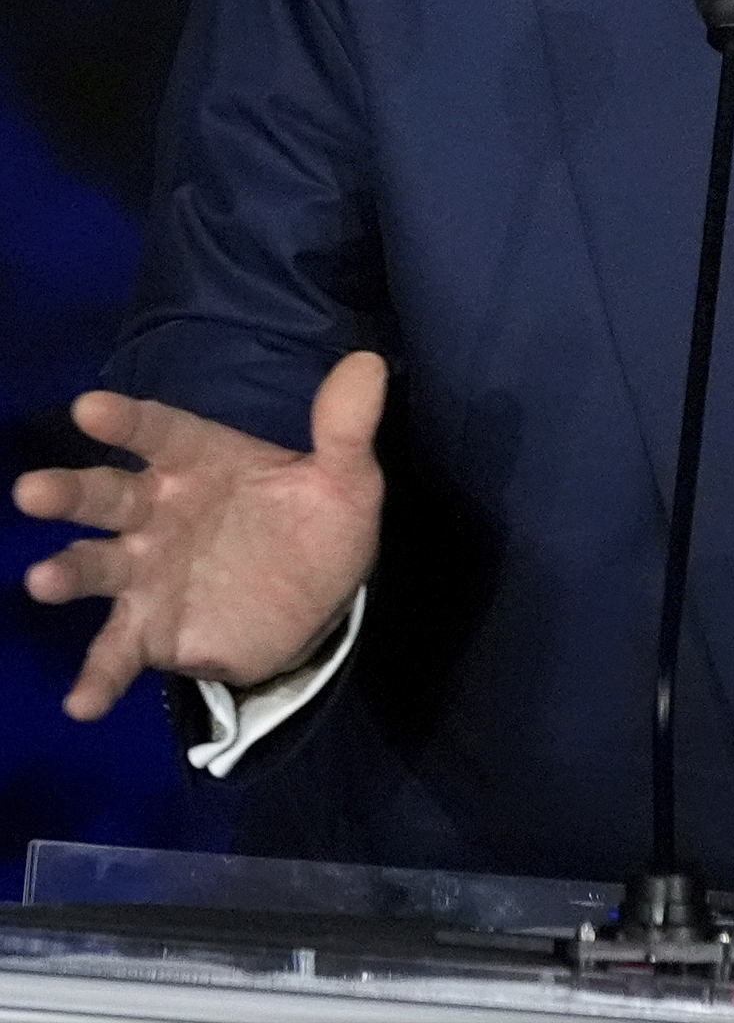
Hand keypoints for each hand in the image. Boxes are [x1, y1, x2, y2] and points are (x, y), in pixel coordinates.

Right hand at [14, 351, 387, 719]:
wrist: (321, 602)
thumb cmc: (316, 524)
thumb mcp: (345, 480)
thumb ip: (345, 429)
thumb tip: (366, 363)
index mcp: (199, 461)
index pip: (159, 432)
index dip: (125, 420)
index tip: (88, 408)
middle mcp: (159, 512)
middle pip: (108, 497)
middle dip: (68, 494)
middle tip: (31, 491)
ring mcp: (148, 572)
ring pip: (98, 567)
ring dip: (68, 573)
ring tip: (43, 581)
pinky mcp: (151, 629)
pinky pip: (118, 652)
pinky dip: (98, 677)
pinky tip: (81, 703)